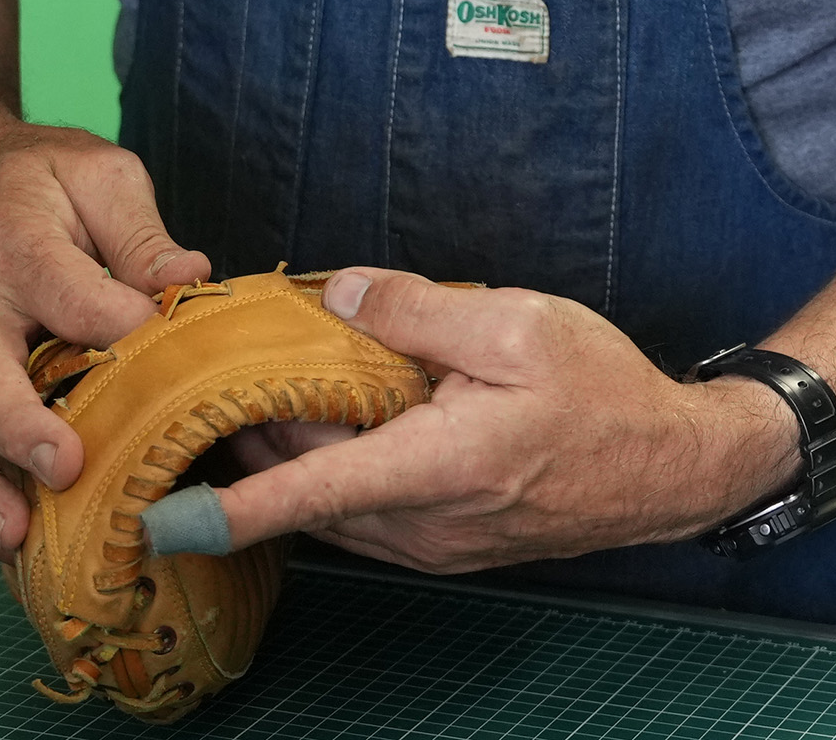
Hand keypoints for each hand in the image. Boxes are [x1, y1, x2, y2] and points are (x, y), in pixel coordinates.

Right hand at [0, 114, 209, 559]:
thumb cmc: (43, 182)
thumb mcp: (101, 176)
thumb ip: (141, 232)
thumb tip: (189, 282)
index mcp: (19, 247)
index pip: (67, 291)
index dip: (115, 320)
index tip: (159, 339)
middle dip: (18, 426)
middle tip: (62, 468)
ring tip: (13, 539)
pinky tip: (7, 549)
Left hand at [209, 271, 795, 573]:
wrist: (675, 467)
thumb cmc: (604, 392)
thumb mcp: (514, 322)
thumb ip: (415, 309)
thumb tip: (334, 293)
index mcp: (434, 468)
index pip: (306, 493)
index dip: (228, 507)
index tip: (160, 516)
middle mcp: (424, 524)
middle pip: (306, 490)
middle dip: (251, 442)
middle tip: (208, 375)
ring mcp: (436, 543)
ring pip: (333, 504)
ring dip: (293, 454)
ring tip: (261, 384)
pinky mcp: (448, 541)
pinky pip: (367, 509)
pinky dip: (336, 468)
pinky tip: (335, 414)